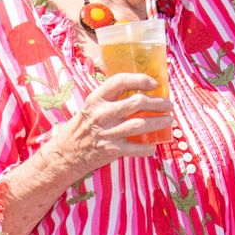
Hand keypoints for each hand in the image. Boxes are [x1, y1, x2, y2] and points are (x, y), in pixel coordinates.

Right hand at [54, 75, 171, 177]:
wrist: (66, 154)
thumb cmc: (81, 128)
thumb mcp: (91, 107)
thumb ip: (110, 99)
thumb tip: (138, 92)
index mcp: (96, 99)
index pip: (120, 81)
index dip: (140, 79)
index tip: (154, 83)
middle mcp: (102, 113)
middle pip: (137, 102)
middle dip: (158, 103)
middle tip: (168, 105)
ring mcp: (107, 132)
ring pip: (141, 124)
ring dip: (159, 122)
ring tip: (168, 121)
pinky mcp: (112, 150)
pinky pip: (137, 148)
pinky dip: (148, 147)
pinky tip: (153, 146)